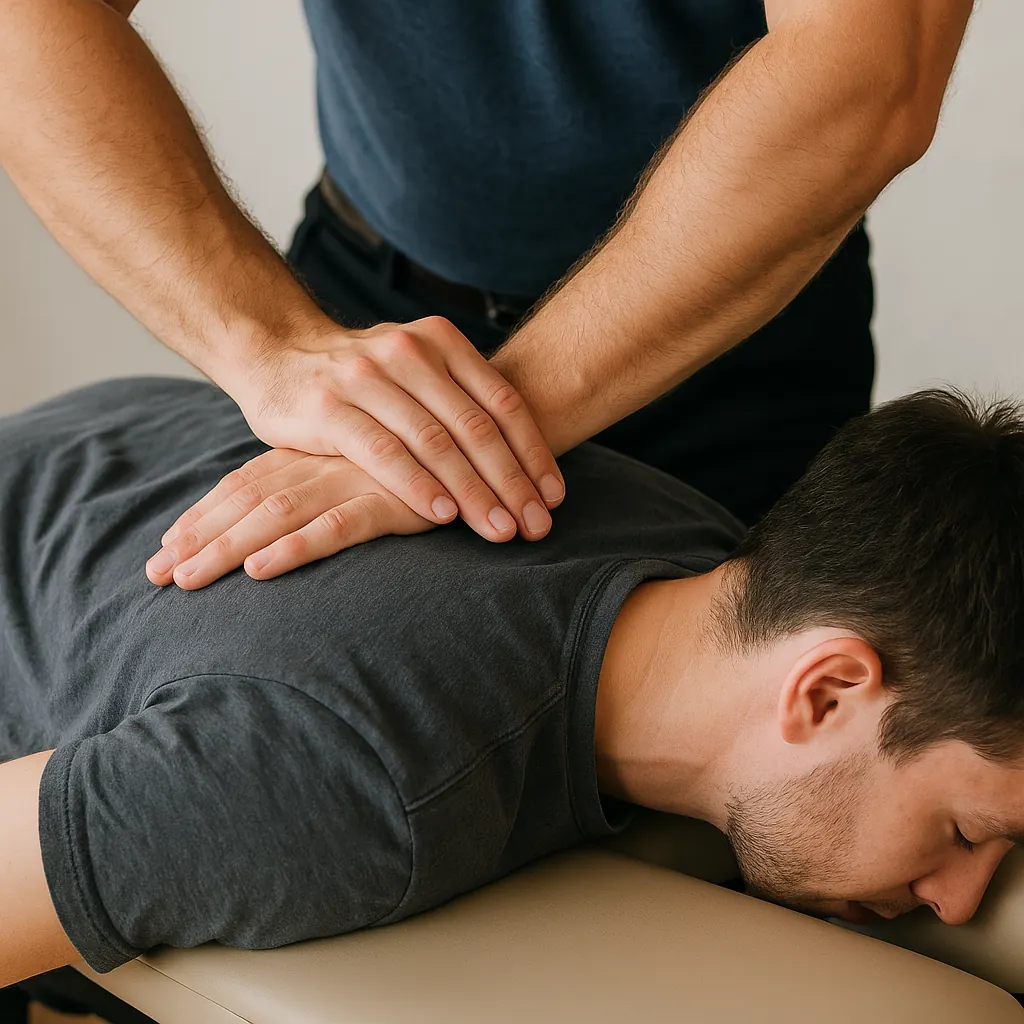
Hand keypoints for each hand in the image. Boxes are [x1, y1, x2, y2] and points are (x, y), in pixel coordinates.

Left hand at [146, 448, 432, 588]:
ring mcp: (356, 477)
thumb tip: (290, 515)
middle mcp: (325, 461)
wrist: (485, 426)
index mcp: (314, 453)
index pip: (244, 484)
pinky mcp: (393, 498)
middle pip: (246, 500)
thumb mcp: (368, 468)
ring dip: (227, 547)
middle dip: (198, 538)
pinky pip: (337, 525)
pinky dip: (296, 547)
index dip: (203, 515)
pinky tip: (259, 569)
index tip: (164, 548)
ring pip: (277, 513)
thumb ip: (330, 484)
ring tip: (187, 581)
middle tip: (156, 576)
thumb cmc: (427, 456)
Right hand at [235, 315, 564, 542]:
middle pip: (476, 426)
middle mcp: (408, 353)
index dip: (534, 453)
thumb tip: (526, 456)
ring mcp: (366, 377)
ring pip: (435, 442)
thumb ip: (462, 399)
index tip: (554, 497)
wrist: (277, 353)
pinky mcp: (328, 407)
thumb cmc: (362, 377)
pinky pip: (383, 452)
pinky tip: (442, 516)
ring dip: (474, 492)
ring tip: (501, 530)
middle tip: (537, 526)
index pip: (503, 403)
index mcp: (441, 342)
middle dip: (512, 482)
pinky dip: (417, 486)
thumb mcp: (417, 370)